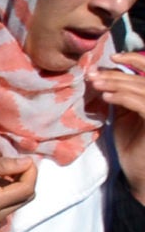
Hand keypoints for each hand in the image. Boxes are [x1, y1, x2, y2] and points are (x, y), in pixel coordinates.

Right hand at [0, 153, 36, 231]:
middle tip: (13, 166)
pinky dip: (8, 195)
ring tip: (2, 175)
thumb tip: (27, 162)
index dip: (31, 172)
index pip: (27, 189)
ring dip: (17, 187)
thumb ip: (2, 166)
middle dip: (26, 179)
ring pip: (20, 202)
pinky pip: (9, 207)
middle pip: (27, 197)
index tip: (23, 160)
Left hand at [87, 51, 144, 202]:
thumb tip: (105, 77)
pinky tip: (106, 97)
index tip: (112, 57)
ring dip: (116, 84)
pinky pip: (141, 104)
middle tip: (92, 74)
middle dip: (116, 74)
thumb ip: (121, 97)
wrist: (140, 173)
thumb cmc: (134, 145)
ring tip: (96, 84)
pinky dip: (123, 98)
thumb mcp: (125, 116)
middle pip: (142, 79)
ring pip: (141, 88)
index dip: (135, 59)